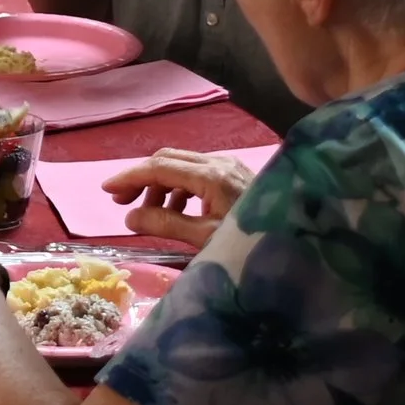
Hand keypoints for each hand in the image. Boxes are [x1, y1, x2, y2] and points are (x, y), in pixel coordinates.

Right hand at [99, 148, 257, 246]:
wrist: (298, 244)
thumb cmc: (252, 242)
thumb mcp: (205, 238)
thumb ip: (166, 224)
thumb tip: (130, 217)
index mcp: (211, 175)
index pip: (159, 167)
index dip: (129, 177)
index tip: (106, 190)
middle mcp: (219, 162)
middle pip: (168, 159)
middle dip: (141, 178)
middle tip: (121, 202)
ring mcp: (229, 166)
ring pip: (181, 165)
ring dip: (159, 184)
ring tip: (148, 212)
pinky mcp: (235, 175)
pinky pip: (197, 173)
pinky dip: (178, 187)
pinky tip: (176, 210)